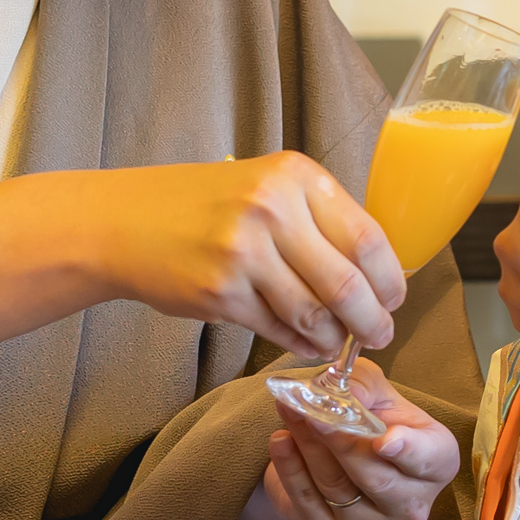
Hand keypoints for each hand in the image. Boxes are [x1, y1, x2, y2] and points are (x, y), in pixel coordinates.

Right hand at [100, 152, 405, 361]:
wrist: (125, 221)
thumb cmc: (204, 206)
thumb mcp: (266, 187)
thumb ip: (318, 217)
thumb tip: (376, 272)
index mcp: (295, 176)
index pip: (368, 238)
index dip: (390, 280)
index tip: (395, 300)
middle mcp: (273, 209)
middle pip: (348, 283)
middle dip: (373, 320)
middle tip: (380, 334)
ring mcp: (244, 252)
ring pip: (315, 314)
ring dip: (335, 338)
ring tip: (339, 343)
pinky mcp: (220, 293)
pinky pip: (278, 329)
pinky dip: (299, 343)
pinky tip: (306, 344)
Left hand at [236, 362, 459, 519]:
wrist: (337, 449)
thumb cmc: (370, 417)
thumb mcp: (374, 389)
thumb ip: (363, 384)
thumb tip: (343, 393)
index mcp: (436, 463)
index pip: (431, 459)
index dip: (409, 451)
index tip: (385, 440)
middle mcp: (411, 502)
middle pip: (376, 478)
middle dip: (341, 441)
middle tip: (313, 412)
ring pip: (337, 487)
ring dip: (309, 446)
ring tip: (290, 412)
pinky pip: (307, 501)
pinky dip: (290, 468)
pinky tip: (280, 440)